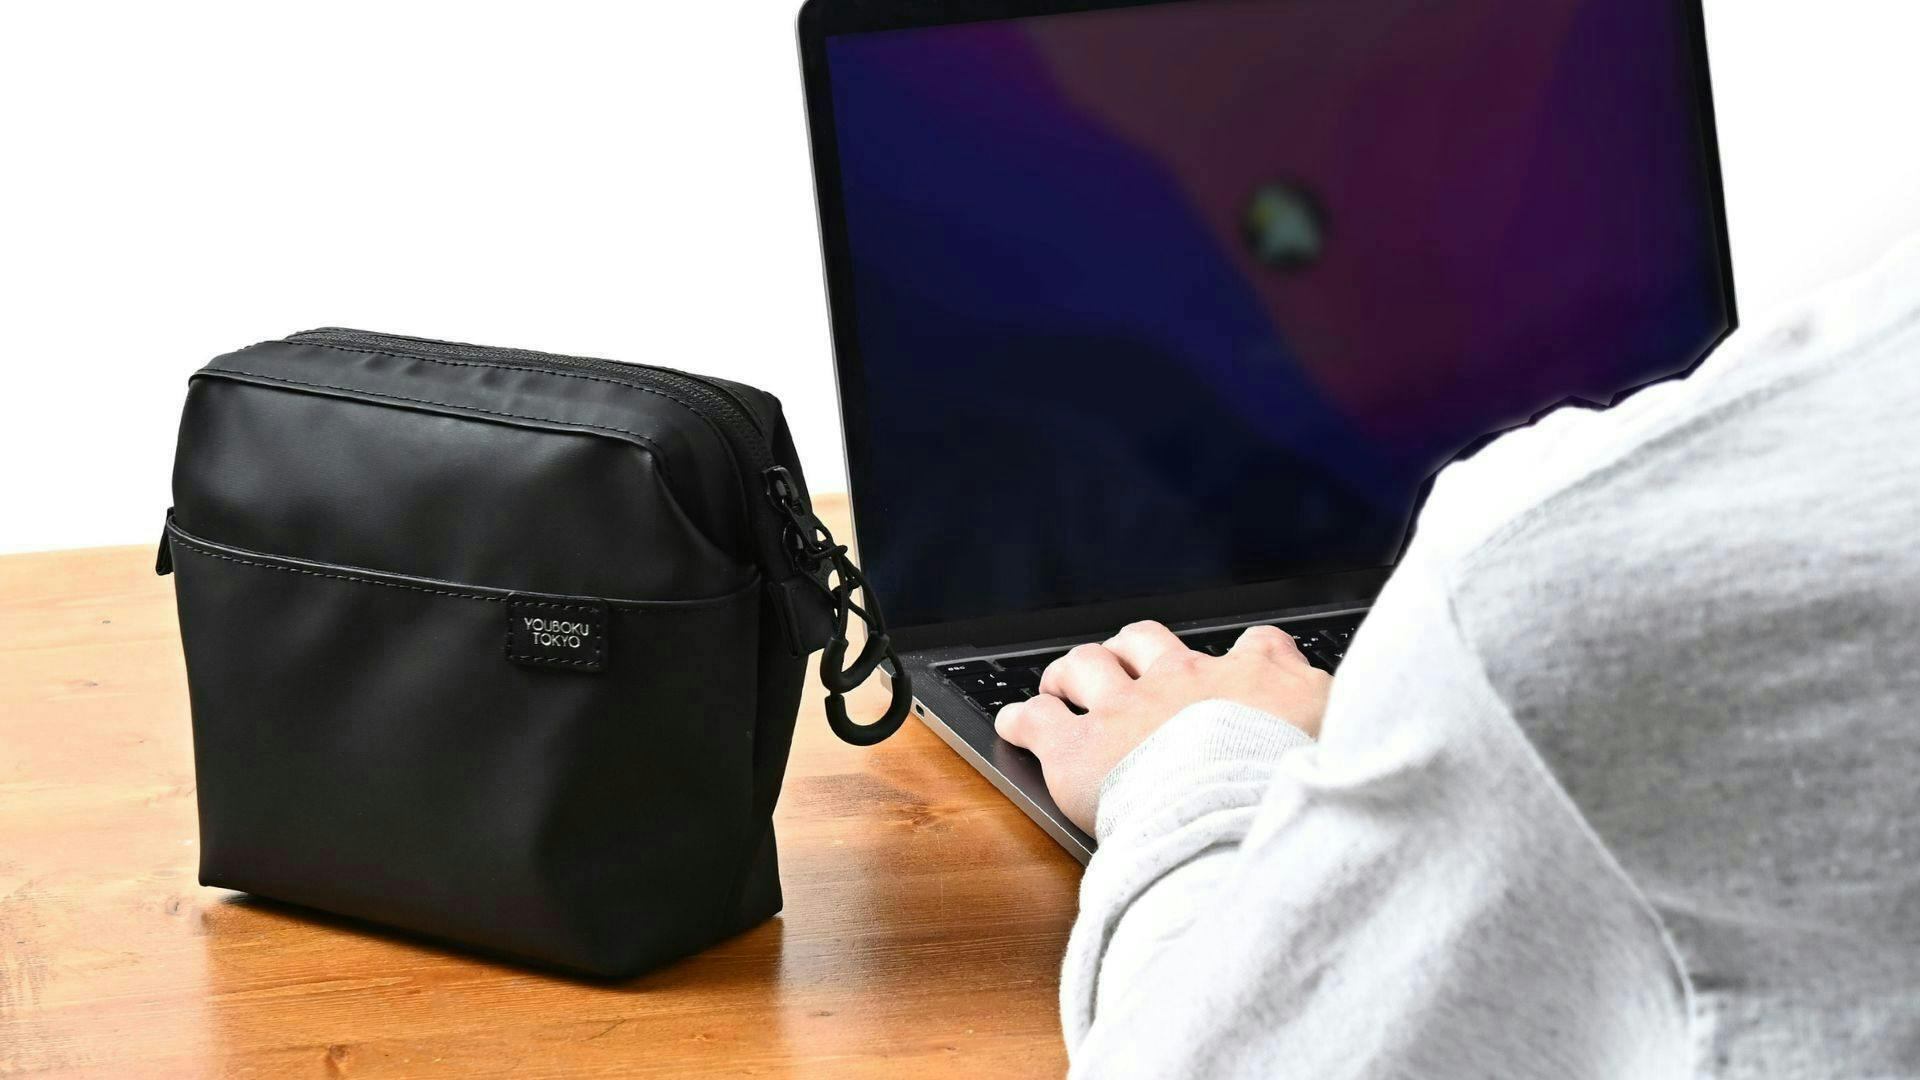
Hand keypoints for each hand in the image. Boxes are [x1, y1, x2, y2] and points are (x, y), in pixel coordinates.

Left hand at [994, 621, 1330, 834]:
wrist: (1238, 817)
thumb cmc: (1295, 794)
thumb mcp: (1353, 748)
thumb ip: (1353, 730)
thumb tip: (1382, 728)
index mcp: (1260, 684)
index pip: (1261, 647)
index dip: (1250, 656)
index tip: (1249, 666)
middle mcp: (1189, 682)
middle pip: (1151, 641)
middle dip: (1133, 651)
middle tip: (1124, 669)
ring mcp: (1129, 710)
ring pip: (1087, 666)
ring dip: (1072, 673)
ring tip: (1064, 684)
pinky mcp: (1078, 748)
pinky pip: (1037, 719)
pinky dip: (1024, 719)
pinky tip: (1018, 724)